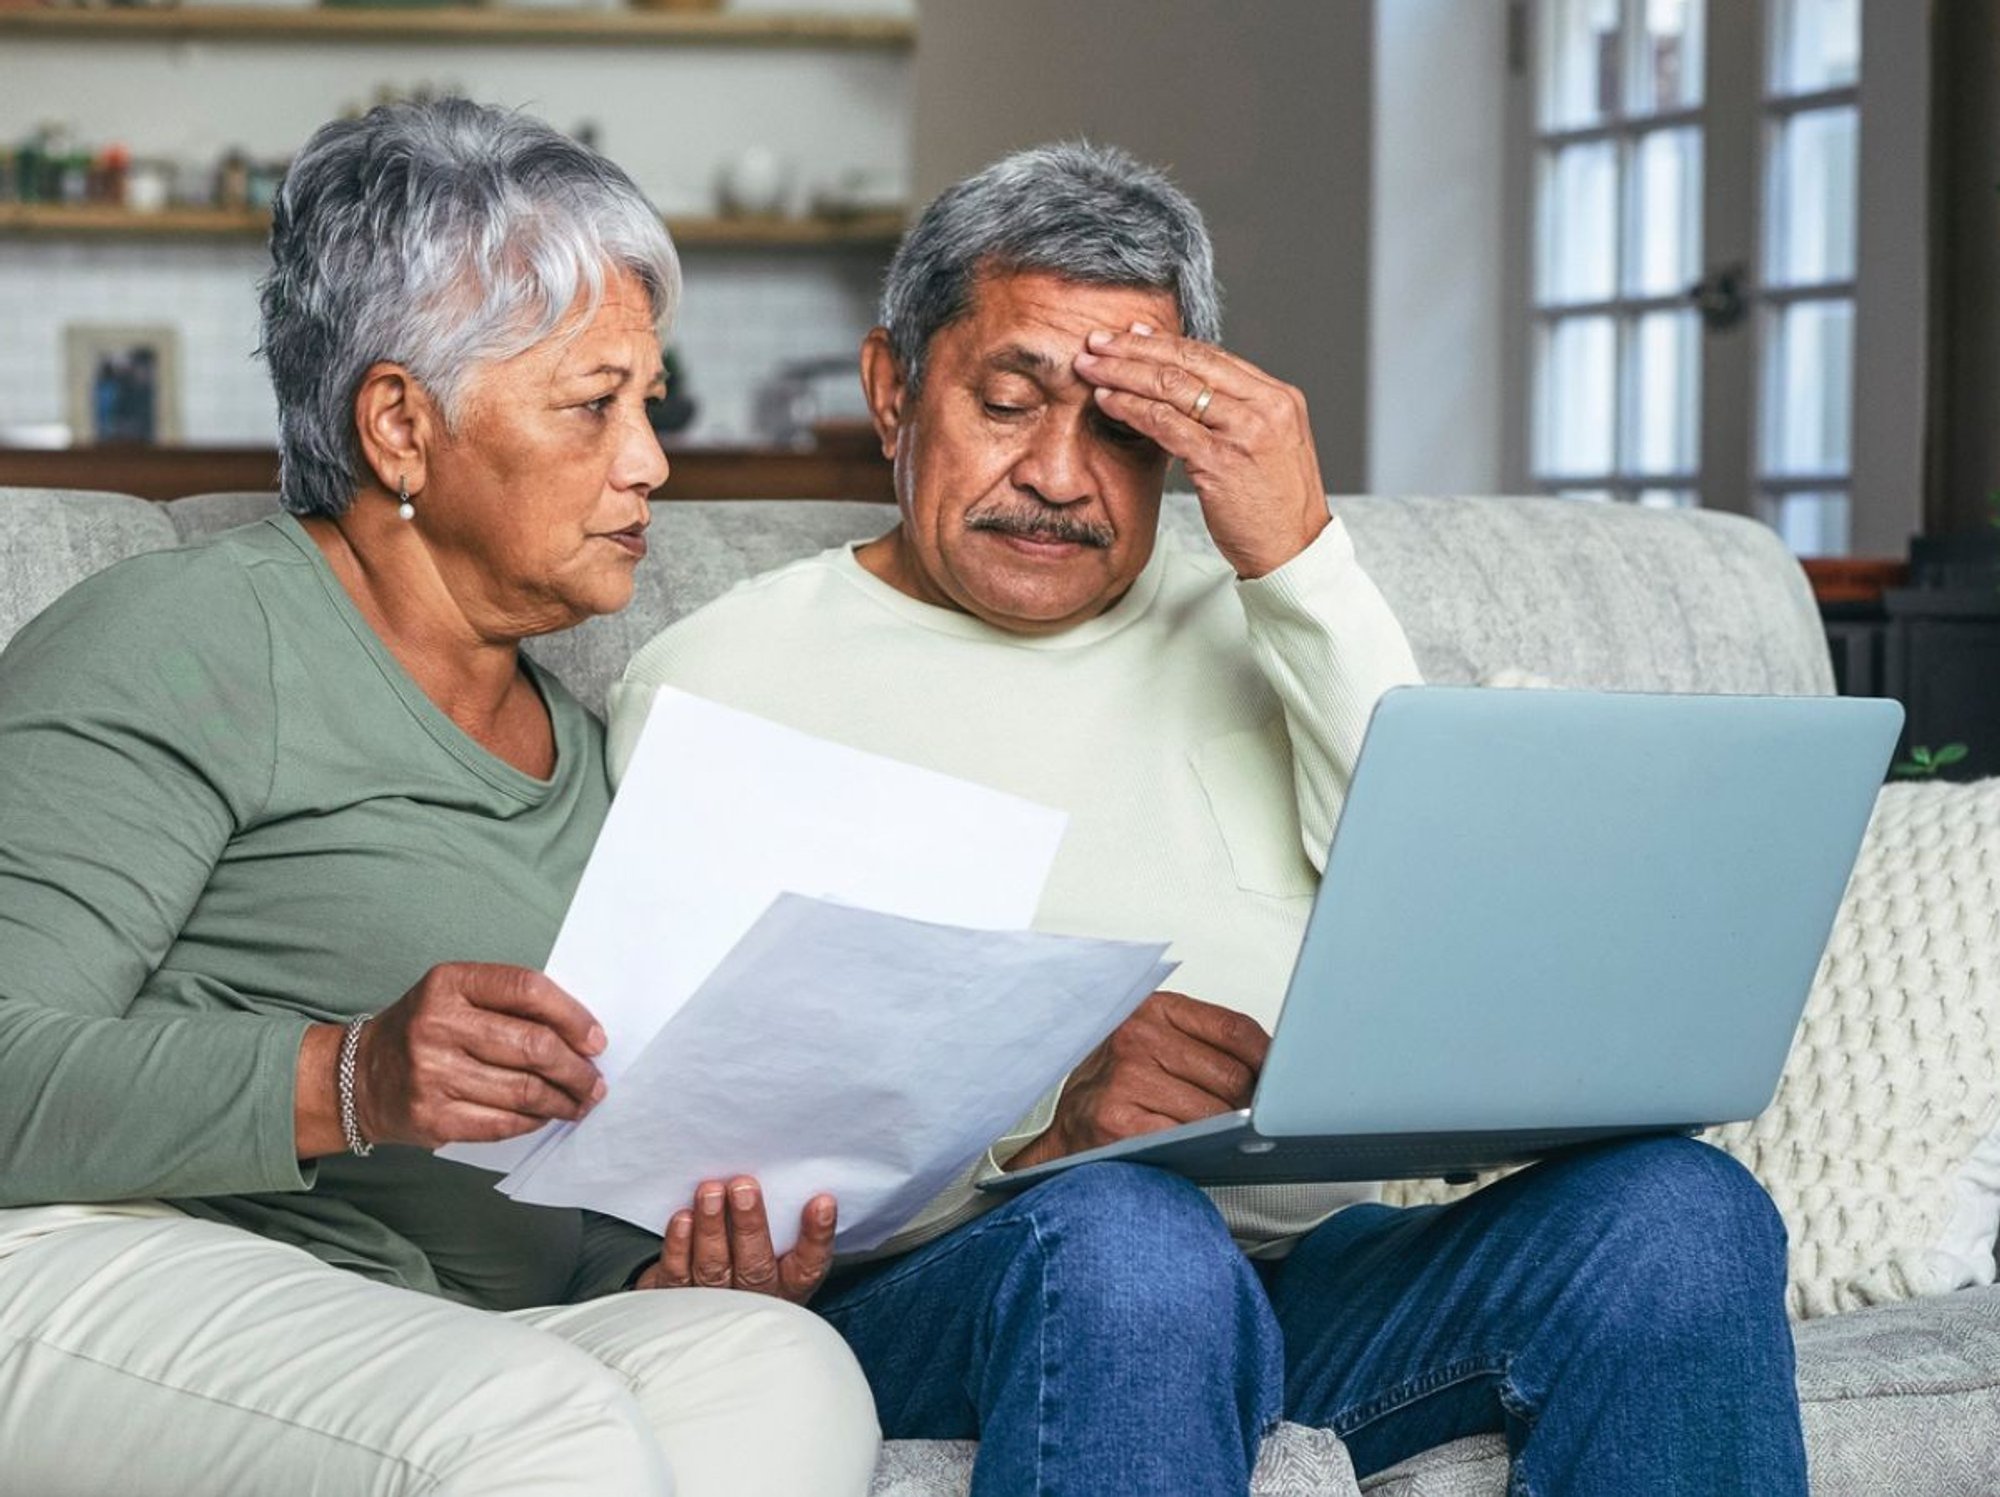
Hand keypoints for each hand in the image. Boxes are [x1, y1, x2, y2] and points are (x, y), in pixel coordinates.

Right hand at [352, 963, 606, 1149]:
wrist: (358, 1077)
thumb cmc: (426, 1030)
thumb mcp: (457, 995)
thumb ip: (511, 1003)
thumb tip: (582, 1035)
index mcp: (449, 983)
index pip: (528, 990)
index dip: (572, 1016)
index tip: (596, 1040)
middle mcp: (437, 1025)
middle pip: (532, 1046)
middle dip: (576, 1069)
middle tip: (594, 1082)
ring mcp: (431, 1074)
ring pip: (524, 1091)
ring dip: (563, 1100)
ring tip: (579, 1102)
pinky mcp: (432, 1118)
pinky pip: (503, 1123)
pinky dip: (534, 1121)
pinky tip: (545, 1116)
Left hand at [635, 1177, 836, 1304]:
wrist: (704, 1302)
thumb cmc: (748, 1257)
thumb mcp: (776, 1247)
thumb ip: (782, 1218)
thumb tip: (778, 1169)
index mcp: (788, 1284)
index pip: (809, 1265)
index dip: (817, 1235)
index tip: (821, 1202)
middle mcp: (755, 1297)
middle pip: (755, 1266)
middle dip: (750, 1225)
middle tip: (744, 1187)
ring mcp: (715, 1301)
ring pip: (714, 1268)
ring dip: (712, 1228)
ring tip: (711, 1192)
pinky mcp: (679, 1298)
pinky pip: (679, 1274)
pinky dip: (680, 1246)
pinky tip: (683, 1218)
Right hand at [1004, 990, 1269, 1172]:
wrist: (1066, 1130)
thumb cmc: (1118, 1088)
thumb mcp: (1156, 1045)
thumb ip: (1205, 1046)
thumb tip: (1275, 1067)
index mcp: (1151, 1009)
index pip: (1234, 1029)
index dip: (1269, 1059)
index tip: (1286, 1078)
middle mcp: (1136, 1038)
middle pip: (1232, 1075)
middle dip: (1252, 1104)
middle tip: (1255, 1119)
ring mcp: (1125, 1080)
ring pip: (1215, 1112)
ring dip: (1230, 1131)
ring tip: (1227, 1136)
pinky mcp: (1118, 1122)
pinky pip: (1187, 1138)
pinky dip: (1202, 1148)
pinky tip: (1201, 1149)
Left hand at [1073, 324, 1328, 578]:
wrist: (1295, 551)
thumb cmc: (1275, 506)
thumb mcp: (1267, 447)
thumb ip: (1237, 416)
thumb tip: (1191, 391)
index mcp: (1278, 397)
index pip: (1213, 355)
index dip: (1166, 342)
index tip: (1131, 334)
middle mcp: (1265, 406)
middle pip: (1189, 361)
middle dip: (1136, 348)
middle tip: (1097, 341)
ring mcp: (1244, 431)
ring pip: (1173, 386)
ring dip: (1124, 373)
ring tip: (1091, 368)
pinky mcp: (1221, 461)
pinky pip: (1165, 424)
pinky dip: (1131, 408)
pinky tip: (1107, 401)